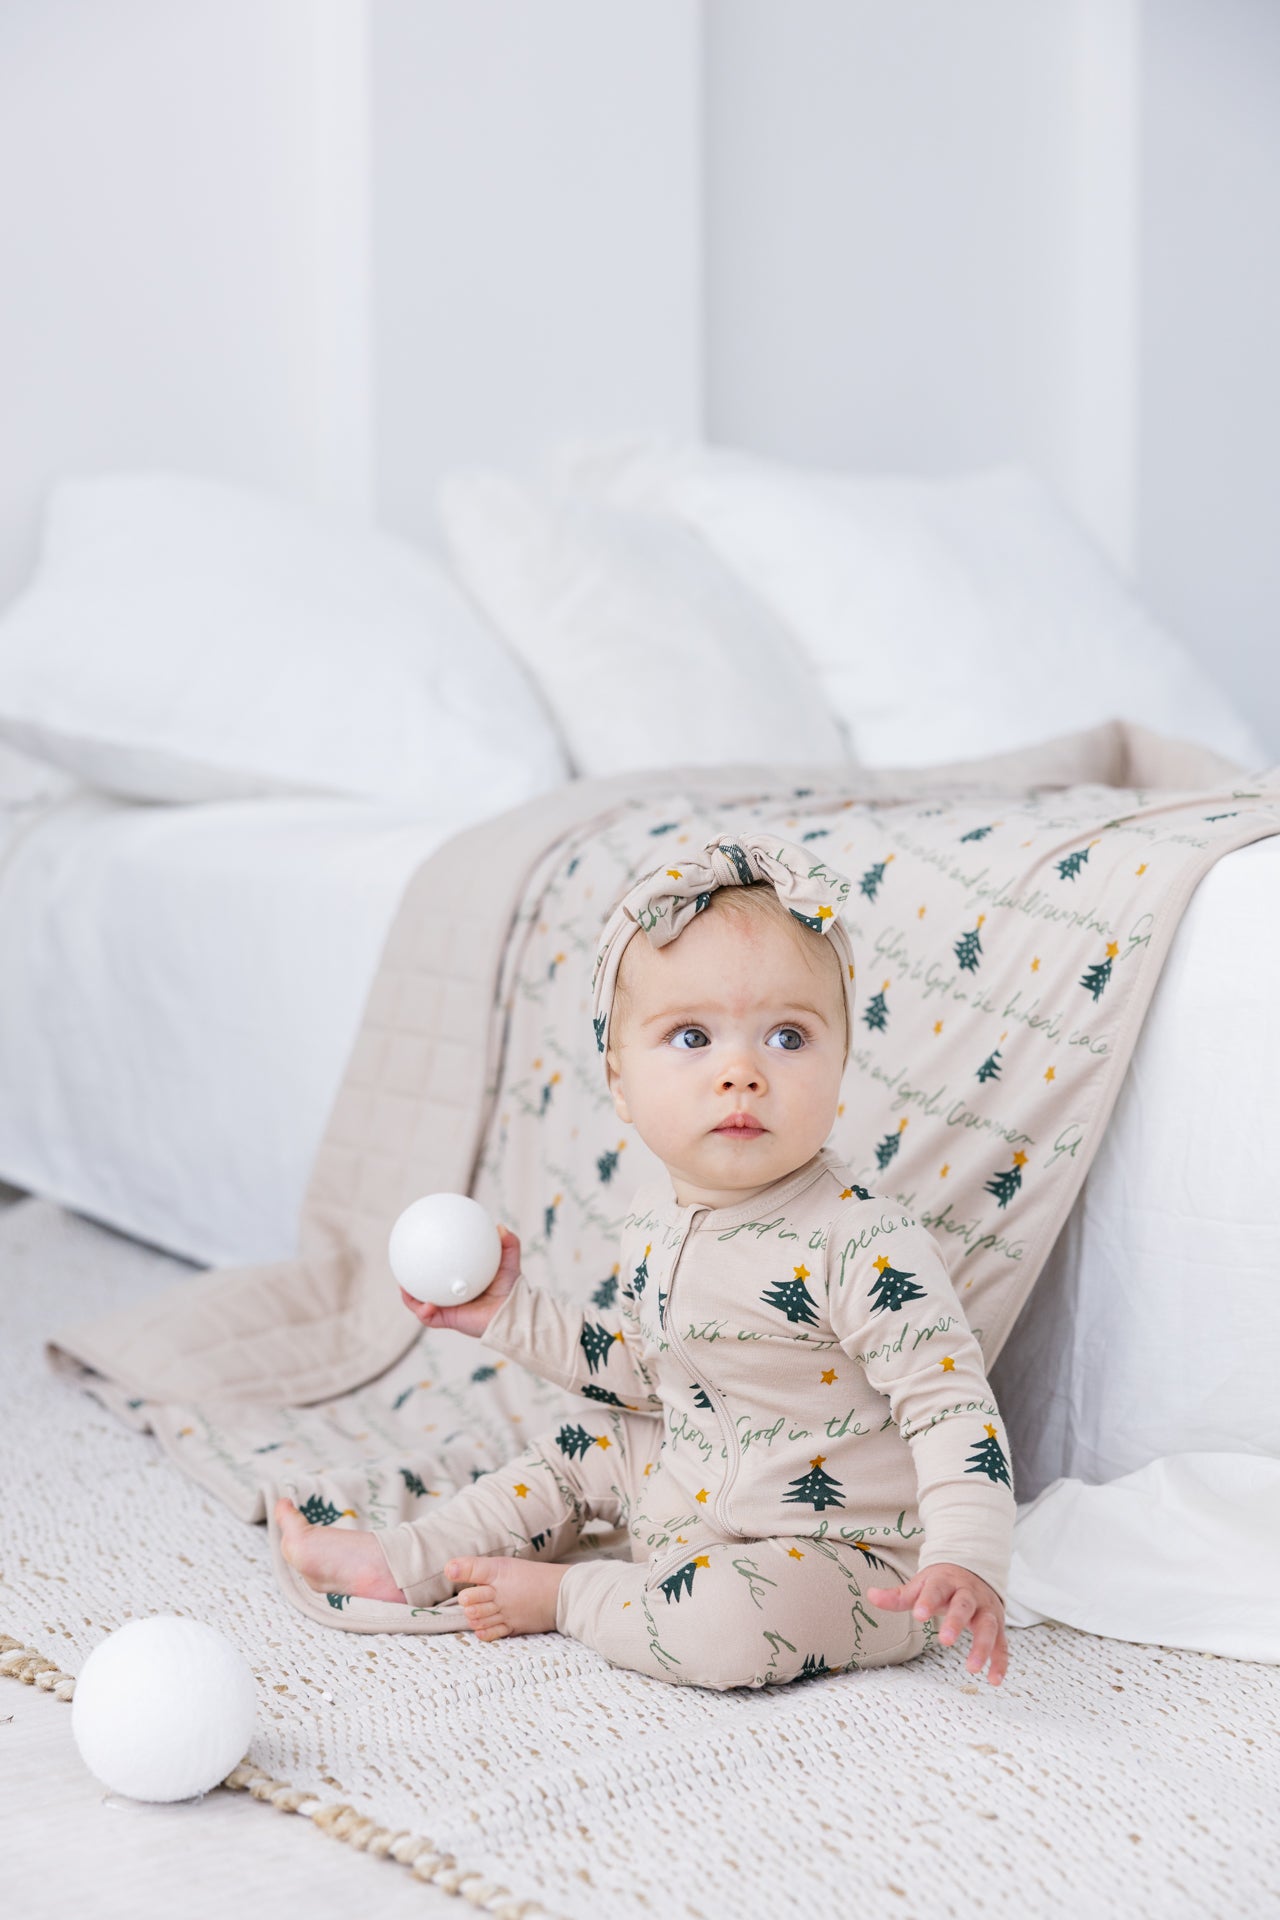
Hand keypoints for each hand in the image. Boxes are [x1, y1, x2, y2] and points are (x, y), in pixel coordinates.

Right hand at [399, 1224, 520, 1339]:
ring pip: (420, 1304)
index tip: (420, 1246)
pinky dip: (424, 1311)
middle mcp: (451, 1294)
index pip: (440, 1270)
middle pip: (425, 1286)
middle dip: (411, 1278)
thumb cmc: (511, 1289)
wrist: (513, 1314)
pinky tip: (427, 1304)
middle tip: (403, 1264)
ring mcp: (448, 1308)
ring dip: (410, 1296)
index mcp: (460, 1280)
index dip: (428, 1261)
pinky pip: (429, 1318)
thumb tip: (500, 1226)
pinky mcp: (448, 1320)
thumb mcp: (508, 1263)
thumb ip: (508, 1244)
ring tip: (404, 1286)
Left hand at [867, 1562, 1008, 1686]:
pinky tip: (994, 1680)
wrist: (974, 1570)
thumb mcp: (921, 1584)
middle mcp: (969, 1594)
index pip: (937, 1588)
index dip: (928, 1600)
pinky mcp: (998, 1624)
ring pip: (988, 1625)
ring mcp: (986, 1609)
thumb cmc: (942, 1583)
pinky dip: (1000, 1661)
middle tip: (945, 1641)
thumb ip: (898, 1596)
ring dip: (982, 1646)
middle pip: (964, 1605)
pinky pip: (1002, 1643)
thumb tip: (870, 1596)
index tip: (918, 1614)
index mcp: (946, 1582)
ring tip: (972, 1668)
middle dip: (956, 1622)